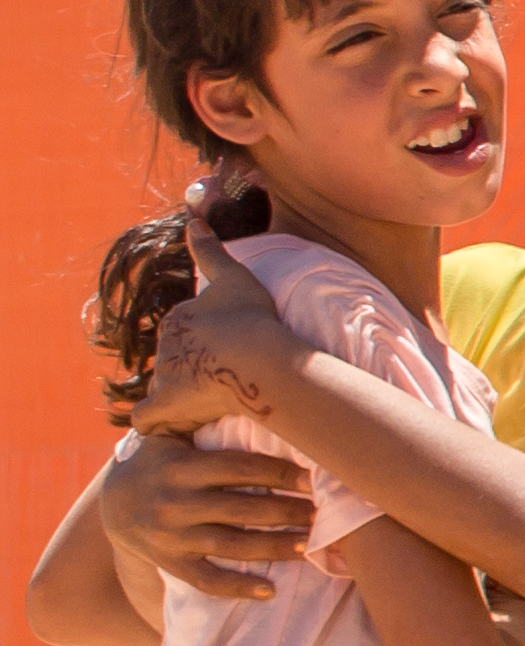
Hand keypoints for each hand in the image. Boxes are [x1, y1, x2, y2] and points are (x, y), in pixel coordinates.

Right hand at [99, 430, 314, 603]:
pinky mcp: (170, 563)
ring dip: (274, 547)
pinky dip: (237, 587)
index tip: (315, 478)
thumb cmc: (162, 464)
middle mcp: (175, 501)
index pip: (240, 468)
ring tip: (308, 547)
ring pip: (232, 545)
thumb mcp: (173, 439)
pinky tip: (270, 590)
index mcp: (181, 466)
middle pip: (243, 508)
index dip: (281, 473)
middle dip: (287, 512)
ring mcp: (171, 535)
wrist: (113, 504)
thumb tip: (261, 399)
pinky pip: (207, 580)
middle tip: (322, 514)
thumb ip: (206, 426)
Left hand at [128, 223, 313, 436]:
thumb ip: (212, 251)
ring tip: (205, 410)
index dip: (203, 344)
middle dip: (188, 371)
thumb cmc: (252, 319)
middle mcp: (166, 346)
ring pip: (165, 389)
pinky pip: (148, 420)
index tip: (226, 356)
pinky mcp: (166, 405)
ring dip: (179, 399)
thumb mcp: (235, 277)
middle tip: (220, 385)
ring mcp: (165, 377)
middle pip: (173, 361)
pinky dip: (156, 425)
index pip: (183, 333)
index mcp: (179, 319)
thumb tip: (193, 218)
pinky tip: (170, 428)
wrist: (254, 356)